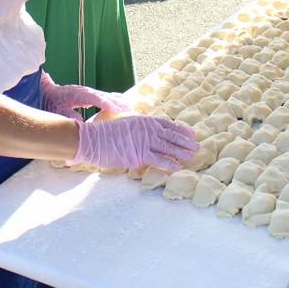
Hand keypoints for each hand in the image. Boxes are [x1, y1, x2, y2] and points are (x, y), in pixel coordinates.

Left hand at [40, 70, 130, 119]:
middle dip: (114, 102)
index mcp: (76, 94)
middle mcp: (82, 91)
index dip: (105, 102)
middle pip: (101, 95)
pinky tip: (120, 102)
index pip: (93, 97)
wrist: (42, 92)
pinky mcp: (86, 95)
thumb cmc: (49, 103)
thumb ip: (68, 116)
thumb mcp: (56, 112)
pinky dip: (111, 100)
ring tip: (128, 106)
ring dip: (115, 100)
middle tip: (128, 108)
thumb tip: (80, 123)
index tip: (116, 108)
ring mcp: (85, 92)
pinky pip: (101, 97)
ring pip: (103, 95)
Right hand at [69, 115, 198, 170]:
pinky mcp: (139, 154)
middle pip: (170, 135)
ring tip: (192, 157)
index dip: (179, 129)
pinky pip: (158, 159)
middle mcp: (145, 129)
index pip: (166, 124)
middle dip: (185, 141)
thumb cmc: (101, 131)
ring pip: (167, 147)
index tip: (191, 133)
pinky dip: (169, 163)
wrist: (91, 140)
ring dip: (181, 152)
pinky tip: (177, 167)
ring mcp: (143, 141)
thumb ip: (131, 123)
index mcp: (142, 120)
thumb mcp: (118, 120)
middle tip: (197, 146)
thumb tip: (135, 121)